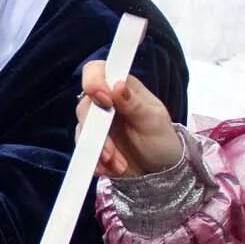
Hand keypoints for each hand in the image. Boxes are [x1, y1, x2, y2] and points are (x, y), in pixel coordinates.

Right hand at [79, 60, 182, 176]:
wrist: (160, 173)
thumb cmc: (161, 140)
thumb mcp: (154, 121)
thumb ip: (135, 104)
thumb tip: (117, 85)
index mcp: (123, 88)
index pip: (98, 71)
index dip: (93, 80)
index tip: (103, 99)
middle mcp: (106, 102)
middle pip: (85, 105)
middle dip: (97, 131)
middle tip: (111, 150)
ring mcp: (97, 123)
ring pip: (83, 130)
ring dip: (98, 150)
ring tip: (118, 164)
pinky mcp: (92, 143)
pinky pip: (84, 149)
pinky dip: (95, 161)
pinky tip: (108, 169)